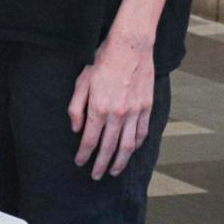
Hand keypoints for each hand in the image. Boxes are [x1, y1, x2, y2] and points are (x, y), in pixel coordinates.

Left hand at [69, 36, 155, 178]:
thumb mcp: (82, 81)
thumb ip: (76, 107)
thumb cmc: (102, 61)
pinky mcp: (147, 108)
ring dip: (120, 161)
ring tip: (114, 171)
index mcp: (98, 108)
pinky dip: (137, 145)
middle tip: (96, 176)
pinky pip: (142, 133)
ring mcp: (134, 112)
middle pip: (109, 148)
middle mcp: (117, 114)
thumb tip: (76, 129)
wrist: (130, 47)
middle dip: (101, 164)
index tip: (80, 162)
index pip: (90, 140)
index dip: (84, 154)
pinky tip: (131, 151)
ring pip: (128, 145)